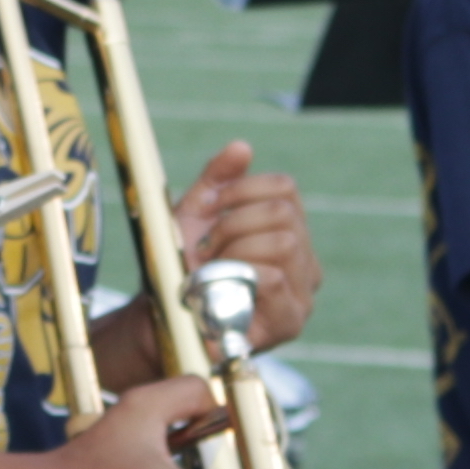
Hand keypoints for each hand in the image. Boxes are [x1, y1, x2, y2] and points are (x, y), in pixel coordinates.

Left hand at [172, 137, 321, 347]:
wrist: (164, 314)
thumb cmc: (182, 266)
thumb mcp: (195, 214)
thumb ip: (218, 178)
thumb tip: (242, 147)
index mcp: (289, 230)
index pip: (285, 188)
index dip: (242, 190)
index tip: (209, 208)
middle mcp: (305, 260)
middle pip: (284, 213)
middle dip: (234, 223)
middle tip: (206, 245)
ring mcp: (303, 292)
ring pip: (285, 242)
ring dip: (236, 250)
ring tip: (212, 268)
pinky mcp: (291, 321)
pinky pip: (275, 279)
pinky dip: (241, 276)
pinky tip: (220, 287)